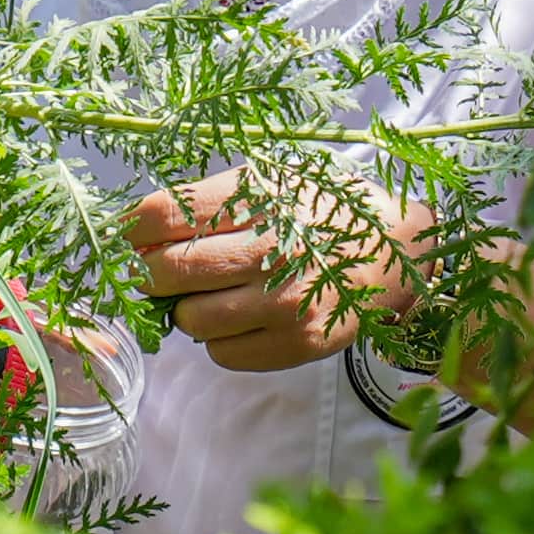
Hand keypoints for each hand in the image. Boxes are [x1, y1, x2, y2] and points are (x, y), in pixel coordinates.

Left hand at [127, 172, 431, 372]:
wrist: (403, 252)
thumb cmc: (325, 210)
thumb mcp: (273, 180)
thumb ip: (209, 200)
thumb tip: (134, 235)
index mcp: (260, 196)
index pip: (161, 217)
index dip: (130, 231)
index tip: (131, 239)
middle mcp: (273, 248)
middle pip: (164, 272)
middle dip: (151, 273)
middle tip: (163, 270)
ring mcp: (286, 301)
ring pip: (187, 320)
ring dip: (189, 308)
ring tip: (217, 293)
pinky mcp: (299, 343)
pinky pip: (220, 353)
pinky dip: (221, 338)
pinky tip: (246, 316)